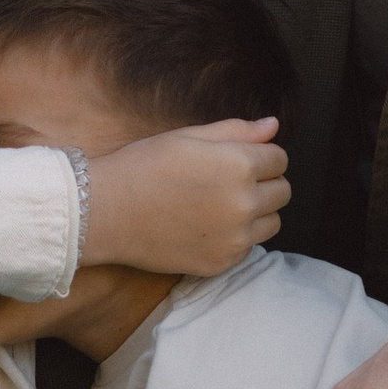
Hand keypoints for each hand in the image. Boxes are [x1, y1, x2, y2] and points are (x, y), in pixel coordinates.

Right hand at [83, 120, 288, 277]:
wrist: (104, 212)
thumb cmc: (143, 166)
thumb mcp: (189, 137)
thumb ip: (237, 131)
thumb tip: (273, 126)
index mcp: (240, 165)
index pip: (279, 158)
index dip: (260, 155)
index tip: (236, 158)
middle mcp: (245, 203)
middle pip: (282, 191)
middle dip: (264, 183)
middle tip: (227, 181)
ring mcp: (235, 238)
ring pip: (272, 222)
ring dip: (257, 212)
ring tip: (219, 205)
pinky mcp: (222, 262)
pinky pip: (249, 247)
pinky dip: (237, 237)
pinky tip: (206, 226)